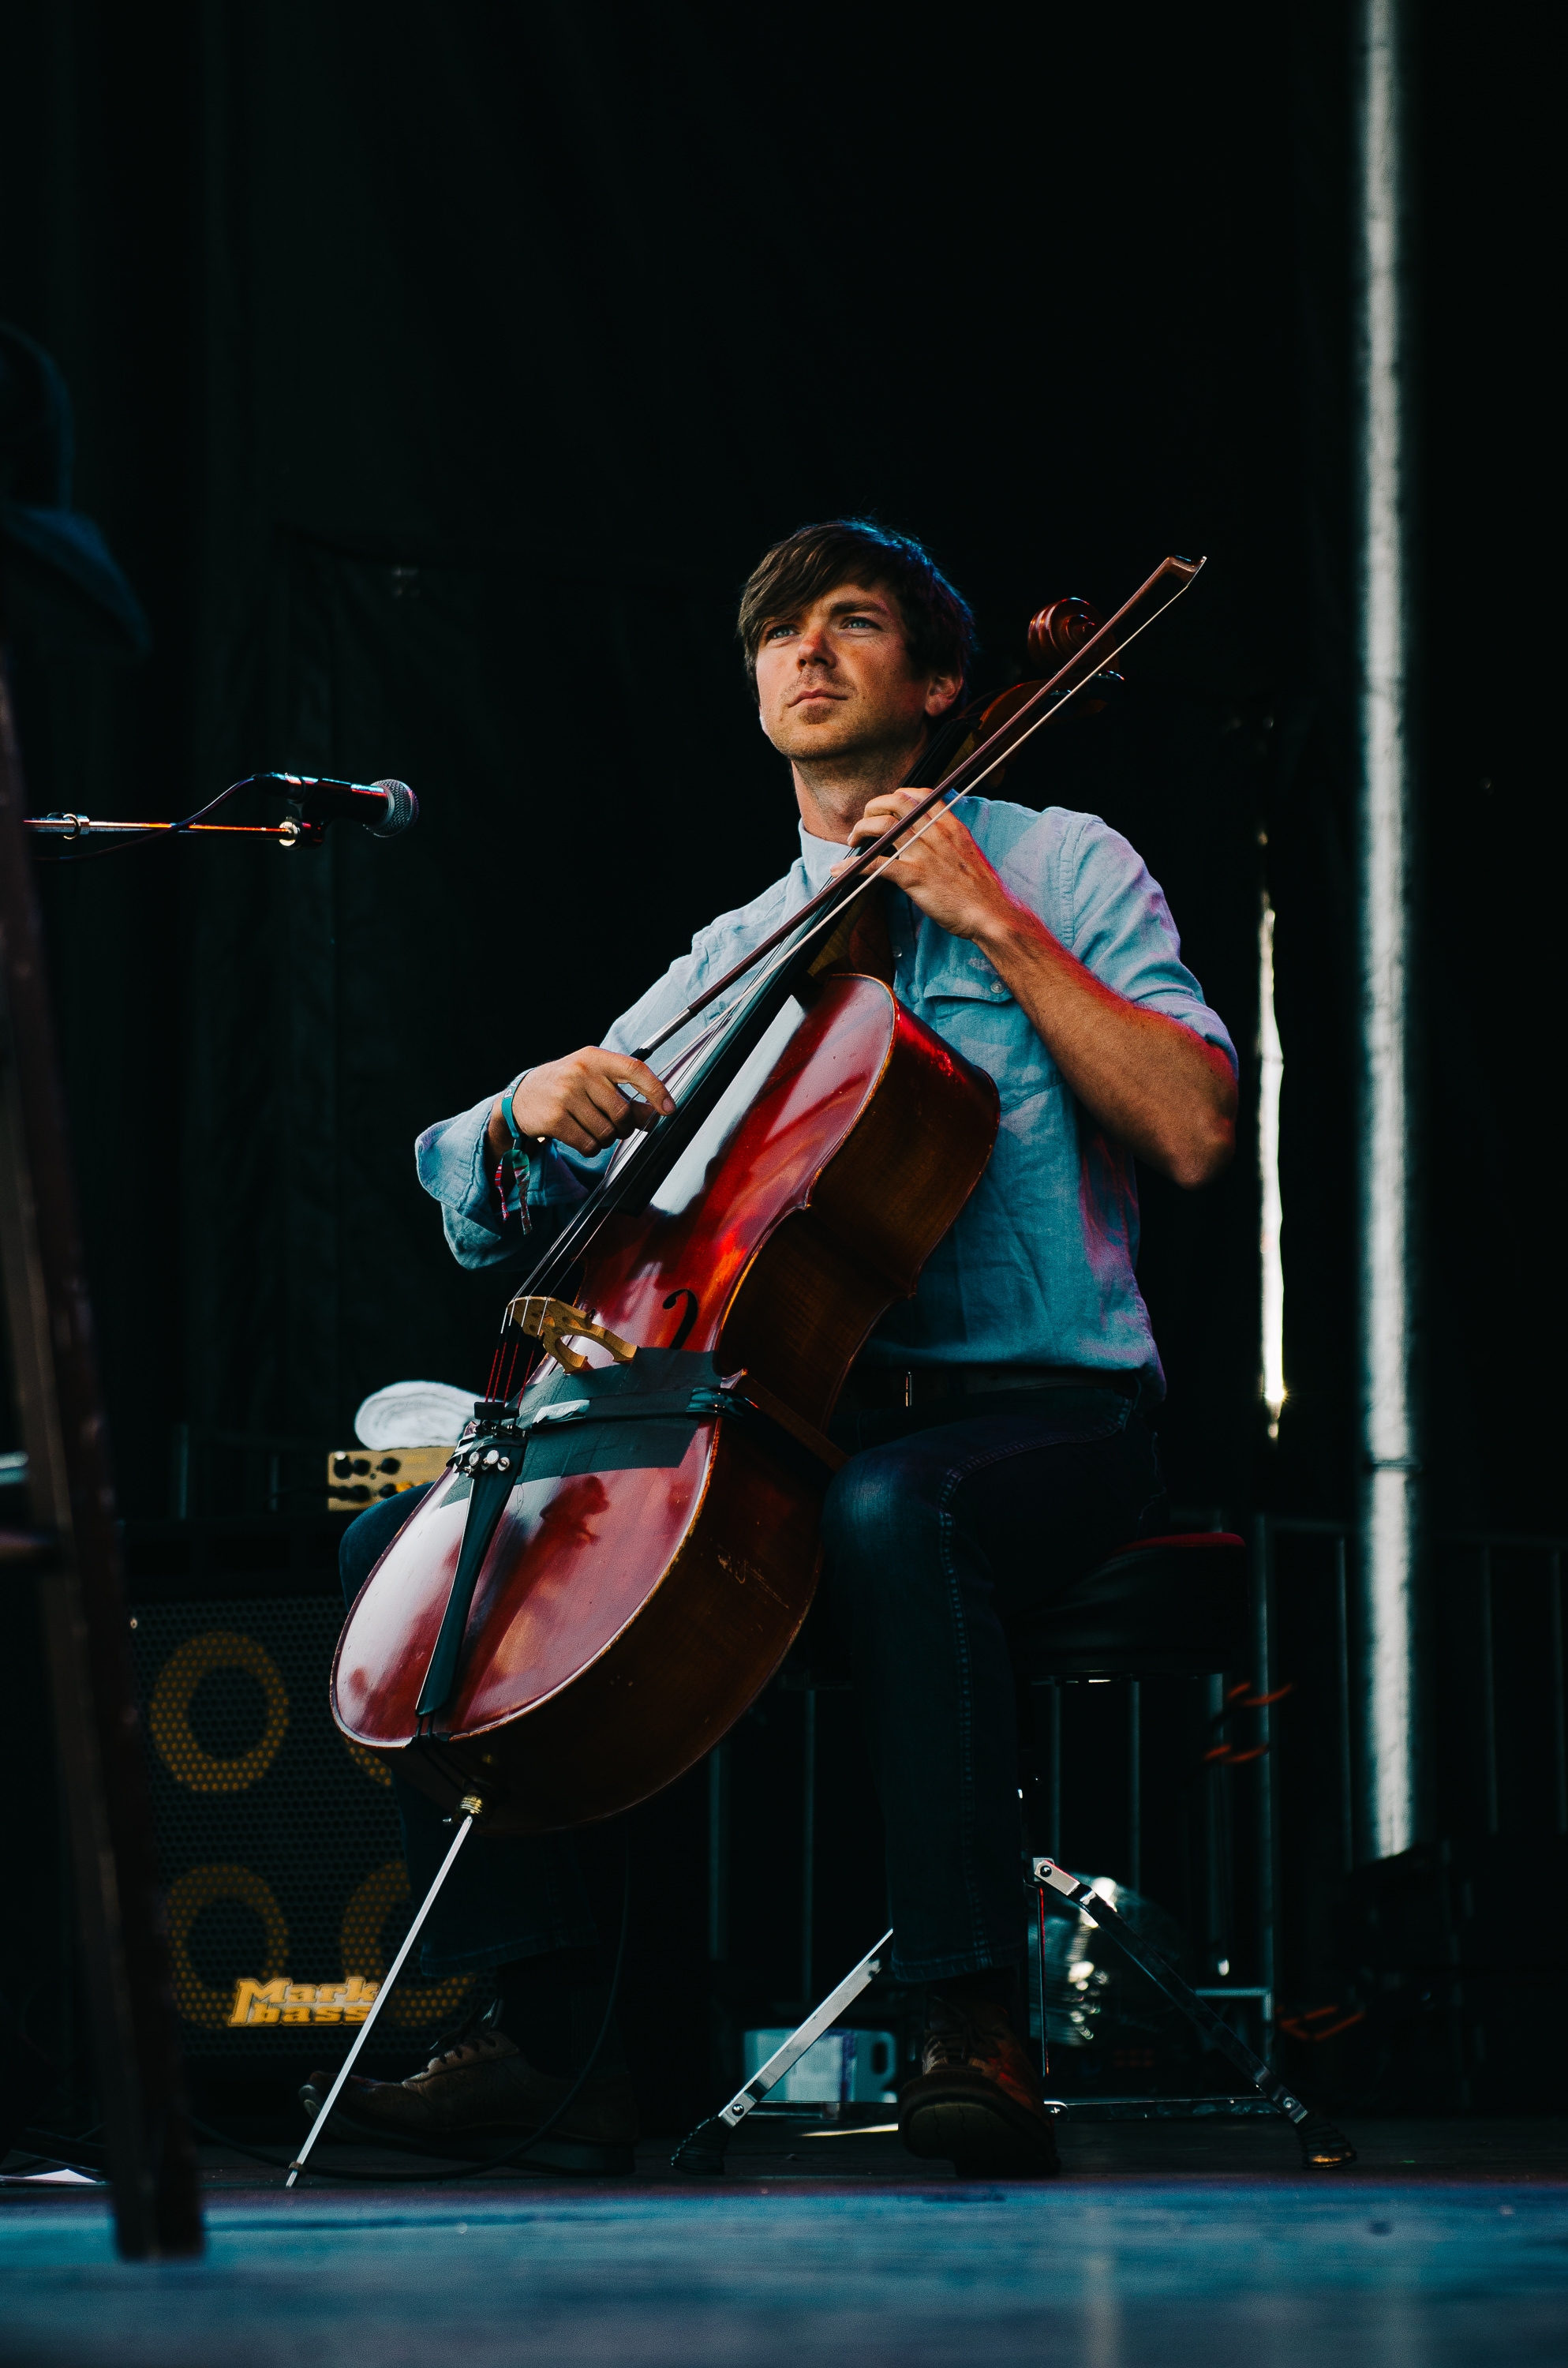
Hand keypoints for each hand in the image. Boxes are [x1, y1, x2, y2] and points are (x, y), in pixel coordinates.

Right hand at [487, 1048, 675, 1161]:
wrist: (522, 1097)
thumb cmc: (567, 1088)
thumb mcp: (595, 1082)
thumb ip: (625, 1095)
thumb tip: (656, 1114)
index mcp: (594, 1058)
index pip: (634, 1069)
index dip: (656, 1090)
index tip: (669, 1109)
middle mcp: (580, 1072)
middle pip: (623, 1112)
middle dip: (624, 1127)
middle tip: (614, 1126)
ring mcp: (565, 1095)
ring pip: (607, 1132)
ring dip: (605, 1138)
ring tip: (592, 1128)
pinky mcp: (554, 1118)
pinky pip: (589, 1145)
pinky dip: (590, 1147)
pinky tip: (579, 1136)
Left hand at [837, 788, 1017, 943]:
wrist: (991, 913)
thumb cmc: (981, 890)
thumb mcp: (969, 853)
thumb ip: (950, 840)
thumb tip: (932, 838)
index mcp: (950, 825)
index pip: (918, 795)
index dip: (896, 796)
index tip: (886, 808)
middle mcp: (935, 832)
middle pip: (894, 803)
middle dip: (872, 808)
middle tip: (864, 823)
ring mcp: (923, 853)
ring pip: (881, 827)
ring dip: (860, 830)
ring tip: (852, 840)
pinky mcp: (914, 876)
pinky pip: (875, 864)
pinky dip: (852, 865)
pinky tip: (839, 870)